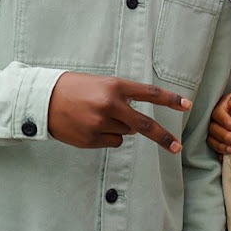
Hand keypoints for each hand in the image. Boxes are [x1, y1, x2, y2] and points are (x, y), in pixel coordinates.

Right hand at [48, 73, 190, 152]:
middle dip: (163, 136)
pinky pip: (112, 142)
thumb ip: (123, 99)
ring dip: (121, 127)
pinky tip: (90, 126)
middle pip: (144, 124)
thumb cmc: (76, 88)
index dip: (170, 100)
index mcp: (115, 86)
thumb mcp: (102, 84)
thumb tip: (137, 127)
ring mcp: (100, 124)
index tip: (187, 105)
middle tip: (176, 146)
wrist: (43, 100)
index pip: (149, 93)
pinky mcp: (91, 139)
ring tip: (98, 116)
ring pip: (126, 133)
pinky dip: (107, 136)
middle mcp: (110, 105)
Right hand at [206, 80, 230, 155]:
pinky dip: (221, 152)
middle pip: (213, 128)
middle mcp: (219, 116)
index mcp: (224, 103)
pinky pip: (216, 147)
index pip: (217, 113)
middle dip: (225, 136)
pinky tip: (228, 157)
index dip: (225, 122)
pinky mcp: (222, 138)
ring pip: (212, 138)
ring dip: (222, 146)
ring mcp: (219, 127)